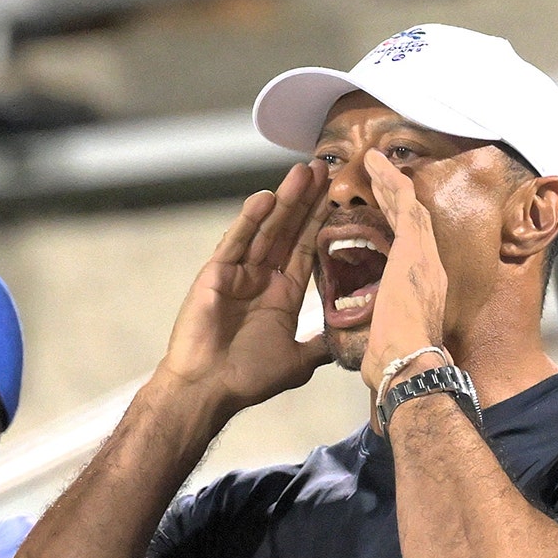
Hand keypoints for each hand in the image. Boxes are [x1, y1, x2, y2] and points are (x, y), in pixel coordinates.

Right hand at [156, 161, 332, 414]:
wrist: (210, 389)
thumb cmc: (249, 377)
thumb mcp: (298, 360)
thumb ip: (320, 344)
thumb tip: (347, 340)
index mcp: (283, 294)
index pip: (306, 248)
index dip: (320, 221)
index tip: (335, 194)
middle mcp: (262, 277)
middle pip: (289, 230)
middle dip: (306, 200)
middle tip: (323, 167)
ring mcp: (238, 272)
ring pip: (266, 229)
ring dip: (285, 200)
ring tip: (303, 172)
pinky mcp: (216, 273)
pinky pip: (236, 241)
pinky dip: (250, 220)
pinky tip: (266, 197)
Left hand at [359, 149, 447, 392]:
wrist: (409, 367)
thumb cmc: (398, 365)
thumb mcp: (393, 342)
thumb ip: (389, 331)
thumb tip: (381, 344)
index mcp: (424, 290)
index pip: (411, 247)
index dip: (400, 225)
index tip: (388, 210)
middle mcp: (430, 268)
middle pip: (414, 222)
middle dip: (397, 197)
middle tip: (383, 175)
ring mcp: (424, 257)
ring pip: (410, 208)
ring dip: (392, 183)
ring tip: (375, 162)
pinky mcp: (414, 250)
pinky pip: (405, 205)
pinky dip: (392, 183)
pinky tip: (377, 165)